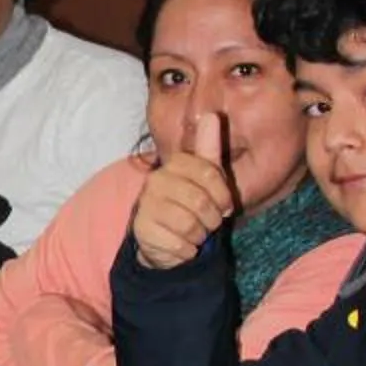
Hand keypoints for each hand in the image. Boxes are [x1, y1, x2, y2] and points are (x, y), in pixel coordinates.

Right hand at [130, 109, 235, 270]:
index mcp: (175, 164)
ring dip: (199, 236)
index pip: (209, 172)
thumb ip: (208, 148)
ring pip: (190, 225)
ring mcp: (146, 205)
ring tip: (194, 233)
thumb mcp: (204, 177)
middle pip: (201, 201)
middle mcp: (156, 180)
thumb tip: (212, 115)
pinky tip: (182, 245)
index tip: (224, 205)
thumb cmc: (189, 204)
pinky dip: (187, 250)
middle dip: (212, 219)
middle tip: (208, 222)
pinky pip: (179, 244)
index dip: (223, 194)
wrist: (161, 238)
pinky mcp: (142, 230)